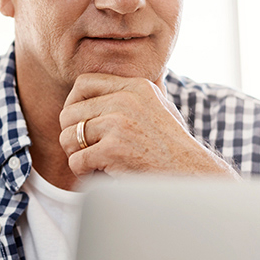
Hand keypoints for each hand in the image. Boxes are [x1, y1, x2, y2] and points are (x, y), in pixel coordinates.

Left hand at [58, 73, 239, 178]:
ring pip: (68, 137)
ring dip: (75, 154)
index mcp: (135, 86)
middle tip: (85, 149)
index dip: (72, 104)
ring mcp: (118, 124)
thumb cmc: (173, 148)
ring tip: (93, 163)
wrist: (191, 175)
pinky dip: (82, 172)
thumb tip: (105, 87)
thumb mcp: (160, 107)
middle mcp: (126, 100)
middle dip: (72, 135)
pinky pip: (75, 160)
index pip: (83, 83)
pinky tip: (100, 174)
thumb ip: (135, 95)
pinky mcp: (112, 149)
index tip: (79, 123)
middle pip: (69, 113)